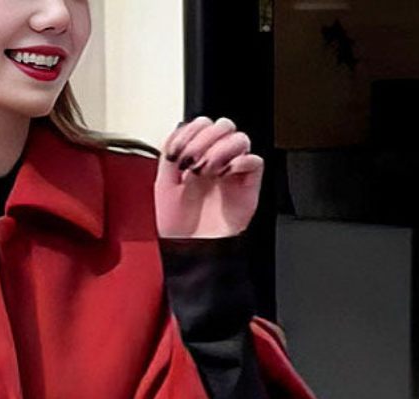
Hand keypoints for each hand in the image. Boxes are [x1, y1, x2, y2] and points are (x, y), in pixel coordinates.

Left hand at [154, 116, 263, 239]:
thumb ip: (169, 153)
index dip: (192, 130)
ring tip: (208, 169)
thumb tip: (179, 131)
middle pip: (223, 126)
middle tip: (194, 160)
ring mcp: (233, 173)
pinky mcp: (248, 187)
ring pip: (241, 139)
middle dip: (206, 137)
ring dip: (222, 148)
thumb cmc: (177, 227)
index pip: (202, 125)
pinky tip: (224, 173)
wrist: (190, 252)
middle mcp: (216, 162)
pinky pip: (255, 161)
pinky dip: (240, 161)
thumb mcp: (163, 185)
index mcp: (196, 158)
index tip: (179, 151)